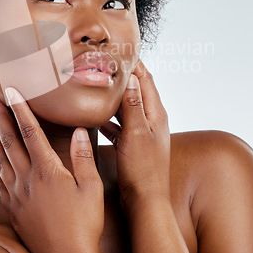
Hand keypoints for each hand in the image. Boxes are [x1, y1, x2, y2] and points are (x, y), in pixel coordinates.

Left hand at [0, 88, 104, 252]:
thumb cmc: (84, 224)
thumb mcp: (91, 187)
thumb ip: (82, 156)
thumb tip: (79, 131)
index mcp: (47, 170)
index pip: (30, 131)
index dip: (20, 109)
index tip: (11, 91)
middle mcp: (27, 179)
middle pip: (9, 140)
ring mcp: (17, 195)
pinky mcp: (13, 210)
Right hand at [99, 59, 170, 211]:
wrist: (144, 201)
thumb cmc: (142, 169)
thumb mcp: (135, 133)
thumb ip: (133, 105)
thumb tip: (132, 77)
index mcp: (155, 114)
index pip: (146, 80)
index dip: (135, 64)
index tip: (120, 51)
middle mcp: (152, 120)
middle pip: (138, 91)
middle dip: (124, 77)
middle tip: (106, 65)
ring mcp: (143, 133)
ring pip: (128, 107)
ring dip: (116, 97)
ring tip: (99, 85)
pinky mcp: (134, 144)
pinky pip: (121, 124)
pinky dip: (110, 117)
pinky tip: (96, 117)